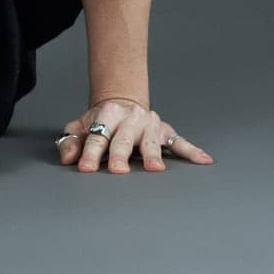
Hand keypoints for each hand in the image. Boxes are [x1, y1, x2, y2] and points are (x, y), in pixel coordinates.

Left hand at [56, 96, 212, 172]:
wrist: (122, 102)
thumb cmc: (100, 121)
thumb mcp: (81, 126)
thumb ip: (72, 141)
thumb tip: (68, 158)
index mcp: (108, 115)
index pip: (97, 137)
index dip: (90, 153)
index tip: (86, 168)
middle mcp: (131, 118)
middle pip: (123, 139)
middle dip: (120, 155)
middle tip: (118, 171)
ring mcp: (150, 125)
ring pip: (151, 141)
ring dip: (153, 154)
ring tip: (155, 168)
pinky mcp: (166, 131)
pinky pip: (181, 142)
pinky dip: (193, 152)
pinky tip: (204, 161)